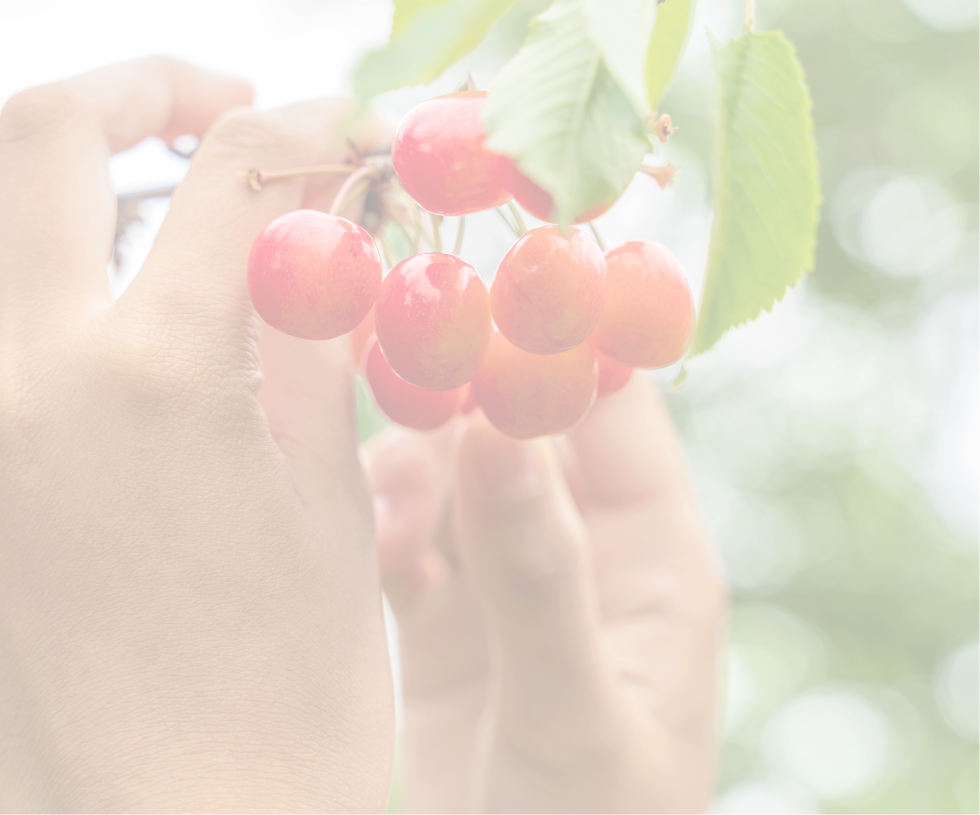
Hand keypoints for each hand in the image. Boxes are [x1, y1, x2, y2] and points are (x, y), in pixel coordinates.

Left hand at [0, 59, 393, 812]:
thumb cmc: (285, 699)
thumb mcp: (330, 505)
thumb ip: (313, 352)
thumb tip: (327, 249)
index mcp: (151, 382)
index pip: (235, 178)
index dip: (304, 128)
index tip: (345, 132)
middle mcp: (21, 380)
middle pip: (40, 132)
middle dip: (144, 88)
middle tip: (221, 108)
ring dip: (69, 160)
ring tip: (163, 184)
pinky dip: (39, 260)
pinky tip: (116, 294)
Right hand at [366, 376, 725, 814]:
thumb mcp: (576, 716)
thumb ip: (540, 577)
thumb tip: (501, 429)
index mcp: (656, 557)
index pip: (615, 411)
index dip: (555, 348)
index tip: (477, 301)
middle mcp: (585, 550)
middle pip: (522, 427)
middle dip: (462, 402)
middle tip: (399, 385)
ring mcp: (510, 577)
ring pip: (455, 472)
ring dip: (415, 473)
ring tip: (392, 526)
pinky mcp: (447, 612)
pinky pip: (410, 531)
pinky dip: (384, 526)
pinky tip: (376, 557)